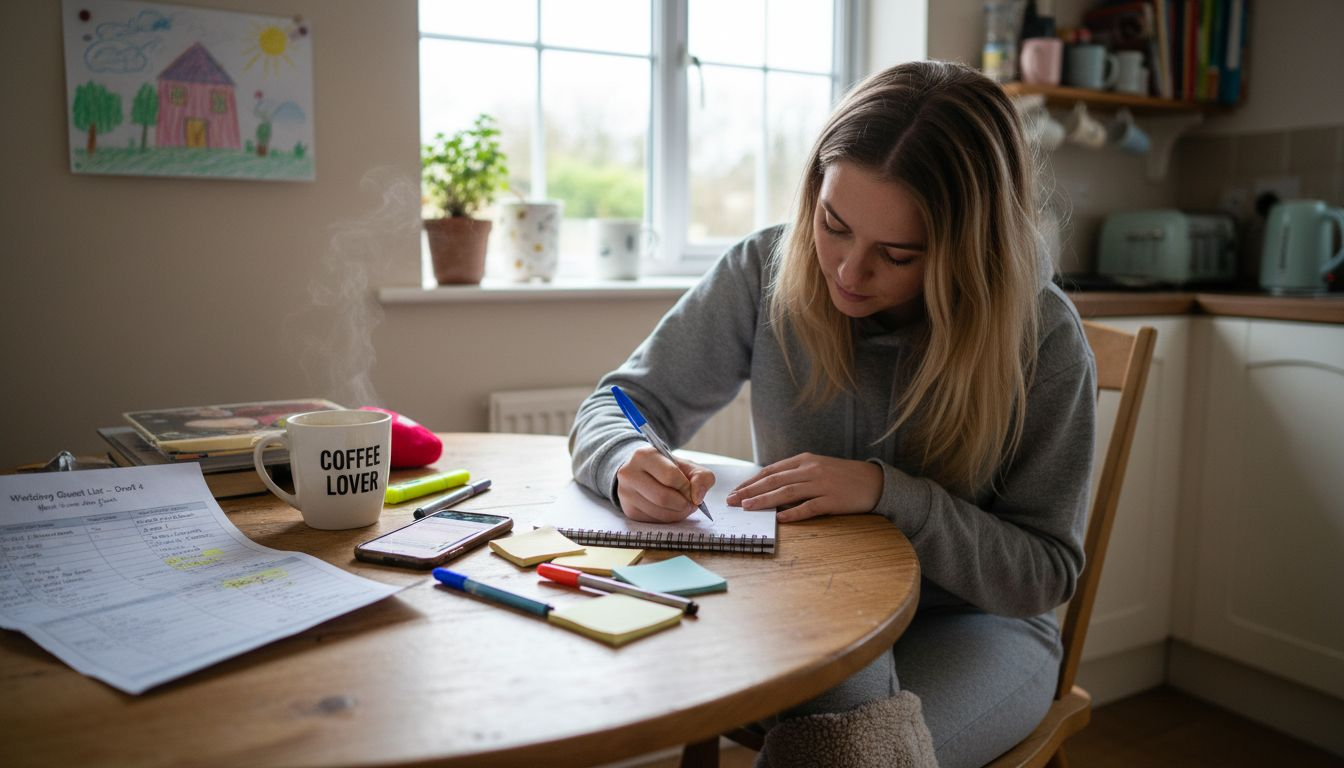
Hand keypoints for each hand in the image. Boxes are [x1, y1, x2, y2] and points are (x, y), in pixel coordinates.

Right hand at [615, 446, 715, 522]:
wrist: (643, 472)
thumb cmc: (668, 469)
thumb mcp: (688, 466)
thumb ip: (702, 477)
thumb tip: (697, 498)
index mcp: (644, 455)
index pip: (670, 476)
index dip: (686, 487)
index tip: (691, 490)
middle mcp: (629, 473)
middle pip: (663, 497)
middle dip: (683, 504)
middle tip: (691, 504)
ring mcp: (626, 493)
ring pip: (658, 512)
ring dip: (677, 513)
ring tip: (683, 506)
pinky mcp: (628, 510)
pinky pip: (653, 520)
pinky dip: (668, 518)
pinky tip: (670, 510)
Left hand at [726, 453, 881, 522]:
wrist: (875, 481)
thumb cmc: (842, 477)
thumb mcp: (817, 469)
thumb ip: (795, 475)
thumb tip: (768, 488)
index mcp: (805, 460)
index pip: (770, 471)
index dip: (750, 482)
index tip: (735, 491)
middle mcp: (811, 470)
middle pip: (774, 480)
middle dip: (750, 491)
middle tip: (732, 502)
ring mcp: (822, 484)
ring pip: (787, 492)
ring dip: (765, 500)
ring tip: (748, 508)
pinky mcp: (834, 500)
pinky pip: (810, 507)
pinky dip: (794, 513)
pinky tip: (780, 519)